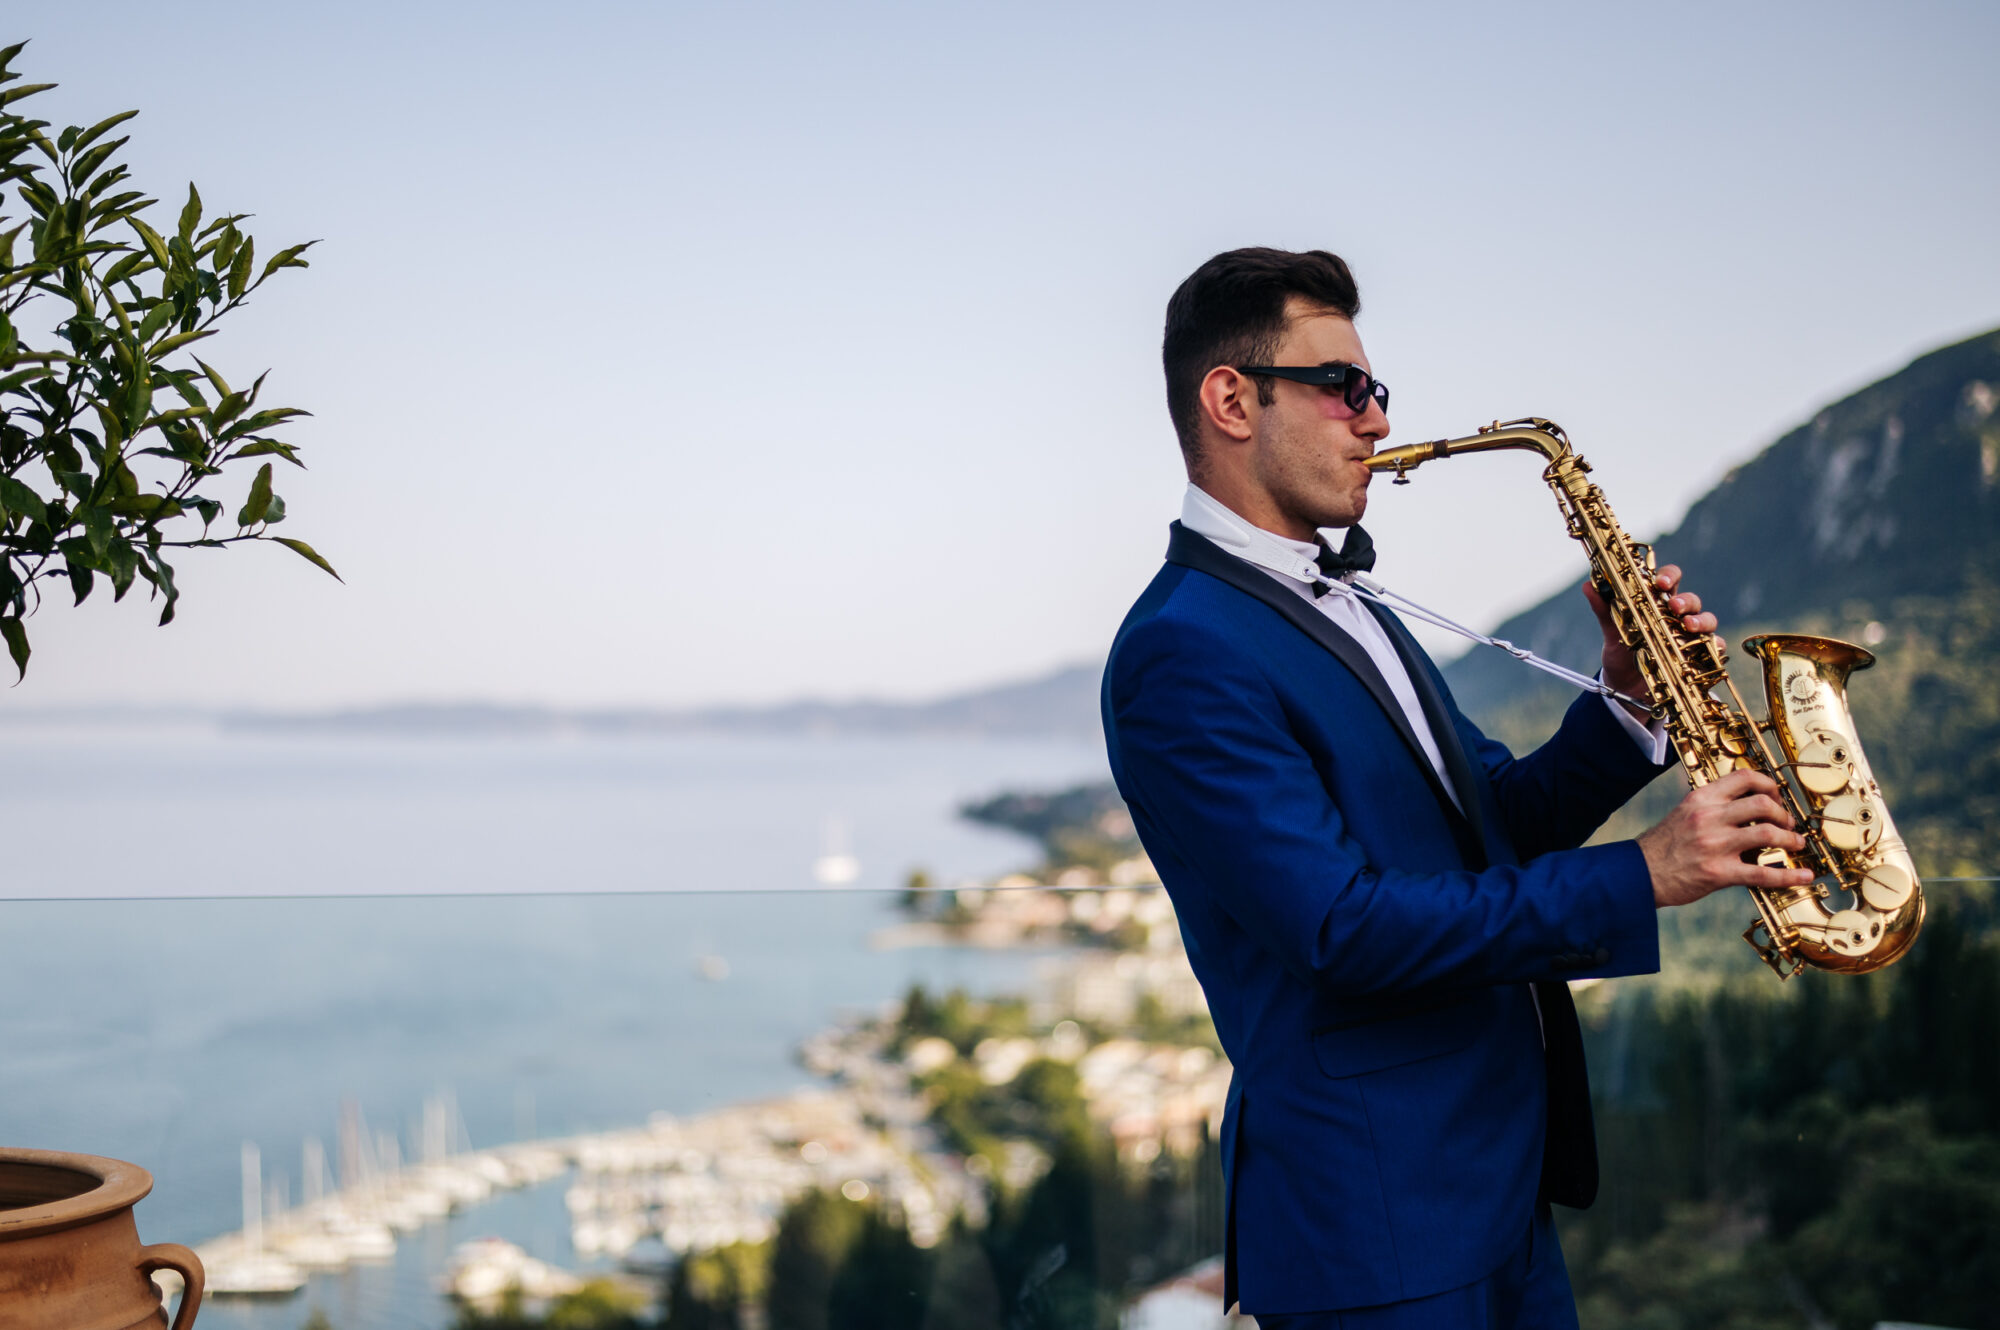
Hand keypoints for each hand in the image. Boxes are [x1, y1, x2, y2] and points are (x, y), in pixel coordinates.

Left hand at [1582, 563, 1720, 715]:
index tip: (1659, 582)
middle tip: (1675, 606)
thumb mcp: (1612, 633)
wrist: (1625, 688)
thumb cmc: (1621, 653)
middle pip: (1690, 599)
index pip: (1668, 580)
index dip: (1668, 576)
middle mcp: (1676, 617)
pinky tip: (1711, 647)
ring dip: (1701, 620)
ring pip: (1706, 620)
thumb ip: (1604, 610)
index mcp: (1656, 603)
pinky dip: (1715, 645)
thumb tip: (1588, 586)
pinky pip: (1713, 647)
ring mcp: (1689, 635)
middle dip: (1686, 600)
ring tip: (1688, 626)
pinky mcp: (1698, 655)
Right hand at [1638, 769, 1815, 907]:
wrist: (1639, 874)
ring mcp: (1716, 845)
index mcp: (1701, 799)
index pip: (1745, 778)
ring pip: (1768, 834)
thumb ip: (1712, 807)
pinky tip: (1803, 876)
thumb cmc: (1661, 847)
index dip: (1769, 785)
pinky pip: (1763, 873)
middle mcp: (1709, 818)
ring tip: (1795, 845)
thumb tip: (1746, 807)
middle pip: (1763, 804)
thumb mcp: (1683, 814)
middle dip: (1783, 814)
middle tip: (1787, 825)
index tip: (1776, 796)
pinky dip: (1789, 875)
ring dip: (1790, 840)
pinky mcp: (1720, 872)